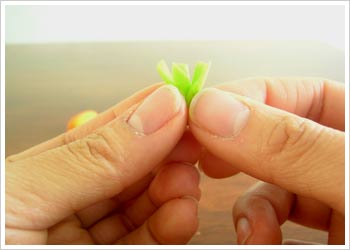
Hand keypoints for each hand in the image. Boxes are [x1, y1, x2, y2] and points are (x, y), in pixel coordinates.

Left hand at [6, 84, 200, 244]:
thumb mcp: (22, 197)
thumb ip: (94, 155)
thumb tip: (157, 108)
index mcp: (39, 177)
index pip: (101, 135)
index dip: (142, 115)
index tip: (178, 103)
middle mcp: (66, 206)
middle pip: (129, 171)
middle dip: (163, 155)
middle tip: (189, 147)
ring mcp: (87, 239)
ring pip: (144, 207)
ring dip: (172, 192)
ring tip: (186, 183)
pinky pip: (146, 242)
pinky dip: (169, 227)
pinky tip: (182, 213)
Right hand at [188, 77, 343, 243]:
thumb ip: (293, 146)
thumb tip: (217, 113)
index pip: (305, 94)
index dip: (251, 96)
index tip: (203, 112)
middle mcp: (340, 164)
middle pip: (278, 141)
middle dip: (238, 152)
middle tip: (205, 157)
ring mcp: (332, 200)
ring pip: (272, 185)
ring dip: (250, 207)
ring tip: (251, 229)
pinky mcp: (322, 234)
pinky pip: (278, 221)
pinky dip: (258, 229)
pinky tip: (259, 240)